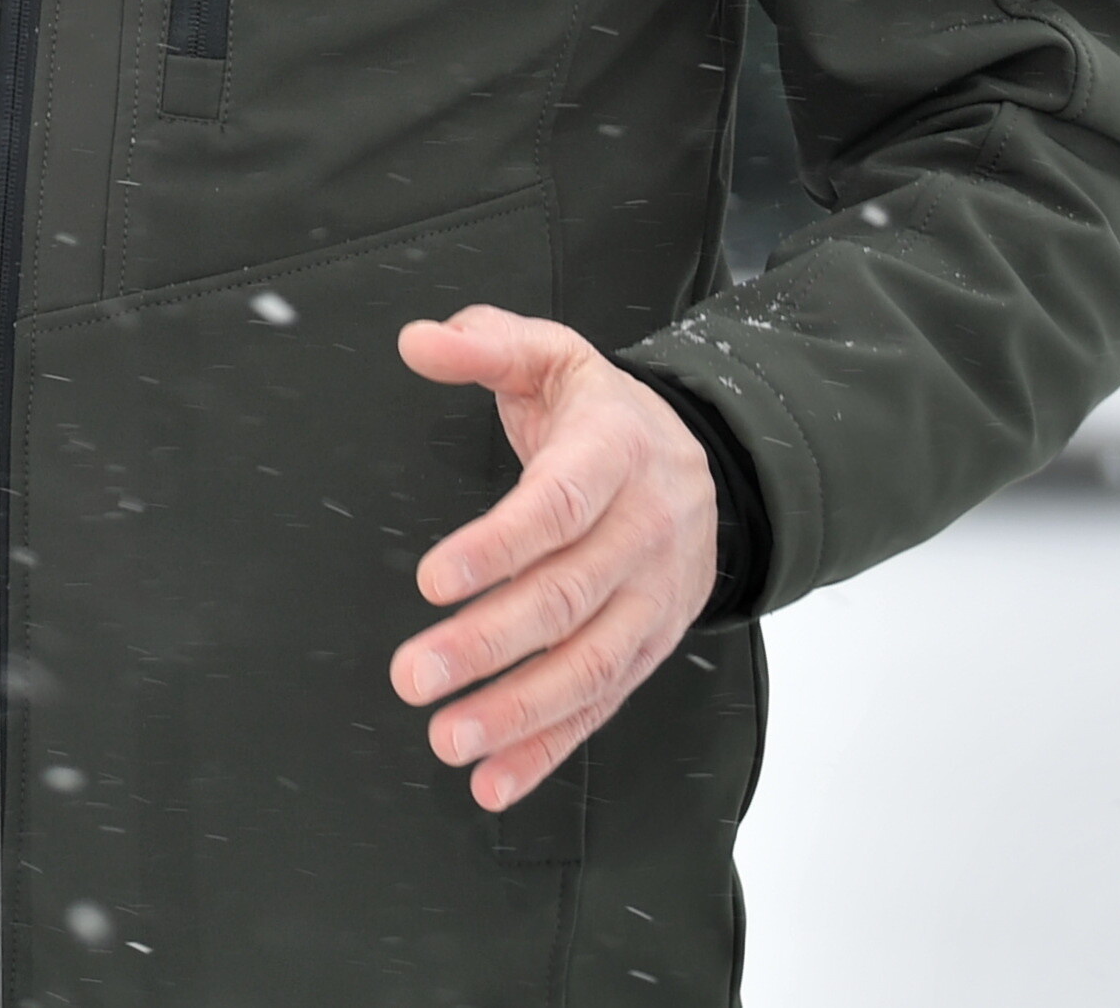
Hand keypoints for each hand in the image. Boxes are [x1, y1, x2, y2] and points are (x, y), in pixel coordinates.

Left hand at [387, 306, 718, 812]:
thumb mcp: (553, 356)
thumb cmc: (604, 415)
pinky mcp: (650, 648)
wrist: (704, 461)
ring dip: (518, 713)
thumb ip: (485, 343)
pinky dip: (550, 749)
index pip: (558, 507)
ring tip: (449, 737)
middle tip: (414, 674)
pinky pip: (603, 706)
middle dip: (489, 644)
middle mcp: (643, 534)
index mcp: (616, 455)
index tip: (433, 579)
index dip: (497, 547)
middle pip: (567, 599)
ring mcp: (653, 599)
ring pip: (590, 667)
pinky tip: (496, 778)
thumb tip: (419, 341)